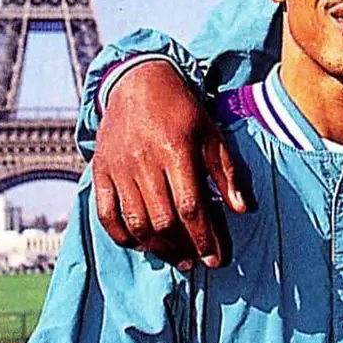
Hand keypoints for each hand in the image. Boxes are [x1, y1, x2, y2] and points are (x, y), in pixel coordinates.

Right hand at [93, 61, 247, 268]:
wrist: (137, 81)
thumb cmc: (181, 110)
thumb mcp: (211, 134)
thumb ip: (226, 172)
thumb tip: (242, 209)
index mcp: (175, 151)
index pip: (190, 208)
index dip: (203, 238)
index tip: (215, 258)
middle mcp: (143, 162)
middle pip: (162, 220)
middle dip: (181, 248)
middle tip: (194, 261)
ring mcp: (118, 167)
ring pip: (135, 222)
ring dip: (155, 247)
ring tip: (173, 257)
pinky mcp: (101, 170)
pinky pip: (105, 213)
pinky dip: (120, 235)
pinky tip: (139, 244)